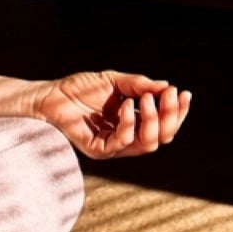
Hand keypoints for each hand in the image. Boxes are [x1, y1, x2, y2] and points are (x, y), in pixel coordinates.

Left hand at [38, 71, 190, 159]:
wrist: (50, 94)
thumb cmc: (79, 88)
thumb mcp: (115, 81)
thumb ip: (140, 85)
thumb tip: (167, 87)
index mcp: (134, 124)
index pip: (165, 125)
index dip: (177, 112)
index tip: (183, 93)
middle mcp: (127, 138)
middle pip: (163, 137)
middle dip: (170, 115)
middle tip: (169, 94)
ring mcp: (113, 146)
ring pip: (148, 144)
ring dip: (152, 120)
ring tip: (145, 99)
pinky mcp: (98, 150)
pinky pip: (123, 142)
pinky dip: (129, 123)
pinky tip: (125, 106)